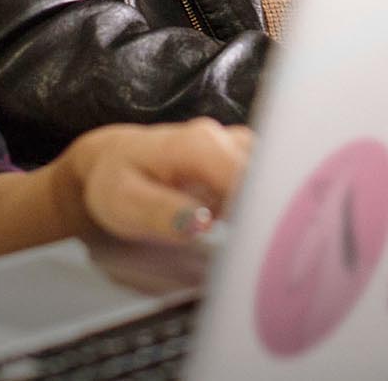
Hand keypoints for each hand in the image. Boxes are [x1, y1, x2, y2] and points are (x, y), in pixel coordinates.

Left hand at [53, 117, 252, 244]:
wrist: (113, 161)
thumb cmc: (118, 181)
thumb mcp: (126, 202)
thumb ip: (162, 213)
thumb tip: (200, 225)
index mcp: (197, 144)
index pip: (247, 176)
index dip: (257, 209)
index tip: (256, 243)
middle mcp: (224, 138)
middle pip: (269, 174)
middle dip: (270, 211)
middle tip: (259, 250)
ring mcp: (236, 146)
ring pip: (274, 177)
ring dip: (270, 208)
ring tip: (256, 241)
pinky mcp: (243, 160)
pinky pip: (268, 179)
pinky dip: (266, 204)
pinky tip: (255, 228)